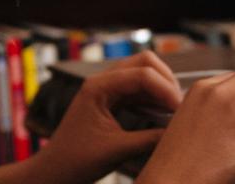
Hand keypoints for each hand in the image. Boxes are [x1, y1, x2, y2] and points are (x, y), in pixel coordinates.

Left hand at [31, 51, 183, 183]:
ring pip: (142, 74)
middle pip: (144, 62)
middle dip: (166, 80)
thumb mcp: (117, 150)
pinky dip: (152, 98)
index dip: (165, 89)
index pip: (142, 74)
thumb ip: (149, 139)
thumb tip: (179, 132)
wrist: (54, 172)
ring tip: (174, 111)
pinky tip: (162, 115)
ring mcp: (105, 89)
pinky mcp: (110, 100)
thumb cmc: (76, 161)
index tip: (180, 110)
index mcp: (98, 86)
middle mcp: (102, 81)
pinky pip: (137, 90)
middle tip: (179, 105)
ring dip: (160, 88)